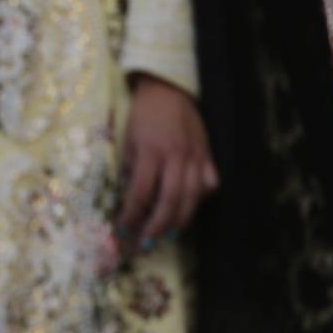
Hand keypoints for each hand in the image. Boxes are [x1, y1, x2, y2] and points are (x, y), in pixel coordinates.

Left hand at [117, 74, 217, 251]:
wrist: (169, 90)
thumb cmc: (143, 115)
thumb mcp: (127, 138)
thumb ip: (130, 167)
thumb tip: (130, 198)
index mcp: (151, 150)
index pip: (142, 191)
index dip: (132, 213)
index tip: (123, 228)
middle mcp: (176, 156)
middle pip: (170, 199)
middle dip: (158, 225)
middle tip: (147, 243)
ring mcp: (196, 156)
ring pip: (192, 196)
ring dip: (180, 220)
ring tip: (167, 235)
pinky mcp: (209, 155)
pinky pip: (208, 184)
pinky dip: (200, 199)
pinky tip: (189, 209)